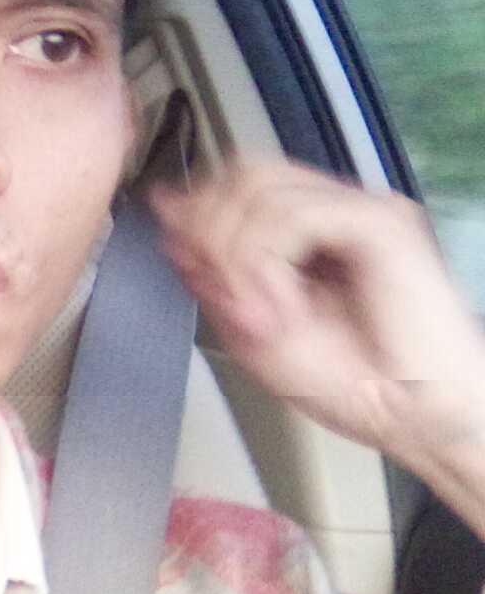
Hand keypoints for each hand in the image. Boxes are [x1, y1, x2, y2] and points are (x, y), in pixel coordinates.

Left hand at [150, 160, 484, 535]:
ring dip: (236, 257)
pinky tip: (283, 309)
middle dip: (209, 228)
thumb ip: (211, 273)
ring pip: (259, 190)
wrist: (424, 421)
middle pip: (244, 173)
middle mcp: (336, 212)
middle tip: (216, 289)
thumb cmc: (358, 388)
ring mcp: (361, 214)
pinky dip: (267, 264)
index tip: (180, 256)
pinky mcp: (383, 226)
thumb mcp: (253, 333)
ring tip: (259, 317)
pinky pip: (295, 217)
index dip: (197, 211)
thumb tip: (169, 216)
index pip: (237, 184)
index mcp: (309, 233)